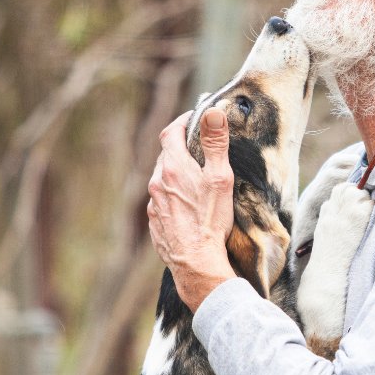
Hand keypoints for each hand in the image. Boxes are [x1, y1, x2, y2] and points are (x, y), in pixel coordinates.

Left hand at [147, 107, 235, 310]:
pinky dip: (172, 195)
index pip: (171, 132)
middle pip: (166, 155)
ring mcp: (154, 204)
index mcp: (173, 167)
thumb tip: (211, 112)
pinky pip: (161, 200)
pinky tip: (187, 205)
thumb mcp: (219, 178)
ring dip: (176, 173)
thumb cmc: (210, 220)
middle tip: (199, 147)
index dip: (183, 121)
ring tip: (195, 178)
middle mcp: (158, 182)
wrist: (196, 262)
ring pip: (162, 178)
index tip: (195, 118)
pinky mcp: (155, 222)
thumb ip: (214, 144)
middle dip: (181, 147)